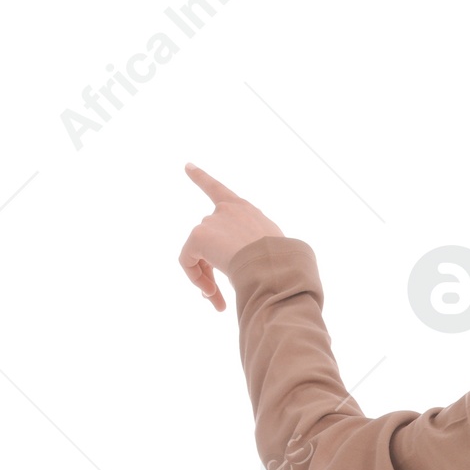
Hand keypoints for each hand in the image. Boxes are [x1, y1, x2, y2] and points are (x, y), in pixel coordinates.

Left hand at [178, 163, 283, 310]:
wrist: (274, 266)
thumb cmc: (282, 267)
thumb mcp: (272, 255)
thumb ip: (252, 256)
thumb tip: (239, 272)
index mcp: (246, 211)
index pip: (219, 190)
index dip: (201, 178)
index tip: (187, 166)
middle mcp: (226, 210)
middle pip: (209, 240)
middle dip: (210, 270)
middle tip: (218, 298)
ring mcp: (212, 221)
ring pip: (199, 255)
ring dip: (206, 280)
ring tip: (219, 303)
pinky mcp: (199, 235)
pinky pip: (188, 261)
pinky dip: (195, 279)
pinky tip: (211, 293)